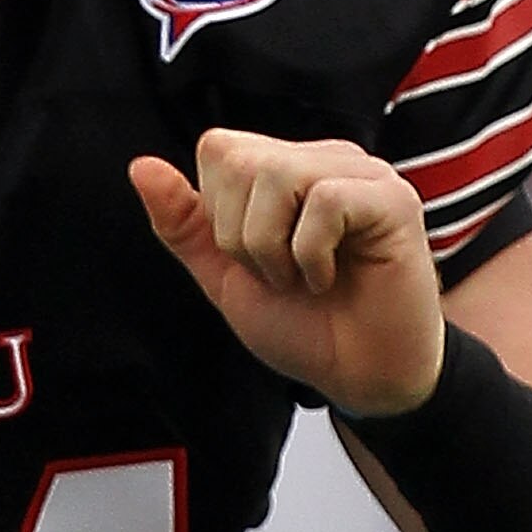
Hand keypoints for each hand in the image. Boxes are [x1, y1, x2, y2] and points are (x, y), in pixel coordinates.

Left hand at [130, 131, 444, 417]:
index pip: (218, 149)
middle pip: (239, 160)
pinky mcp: (392, 198)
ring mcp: (361, 172)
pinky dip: (313, 254)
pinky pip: (326, 200)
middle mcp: (322, 157)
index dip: (220, 215)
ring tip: (304, 278)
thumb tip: (140, 165)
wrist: (361, 382)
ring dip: (276, 249)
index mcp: (283, 164)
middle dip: (243, 237)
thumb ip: (183, 223)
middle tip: (281, 276)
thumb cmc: (302, 327)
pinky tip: (331, 278)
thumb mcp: (226, 276)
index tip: (255, 261)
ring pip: (278, 174)